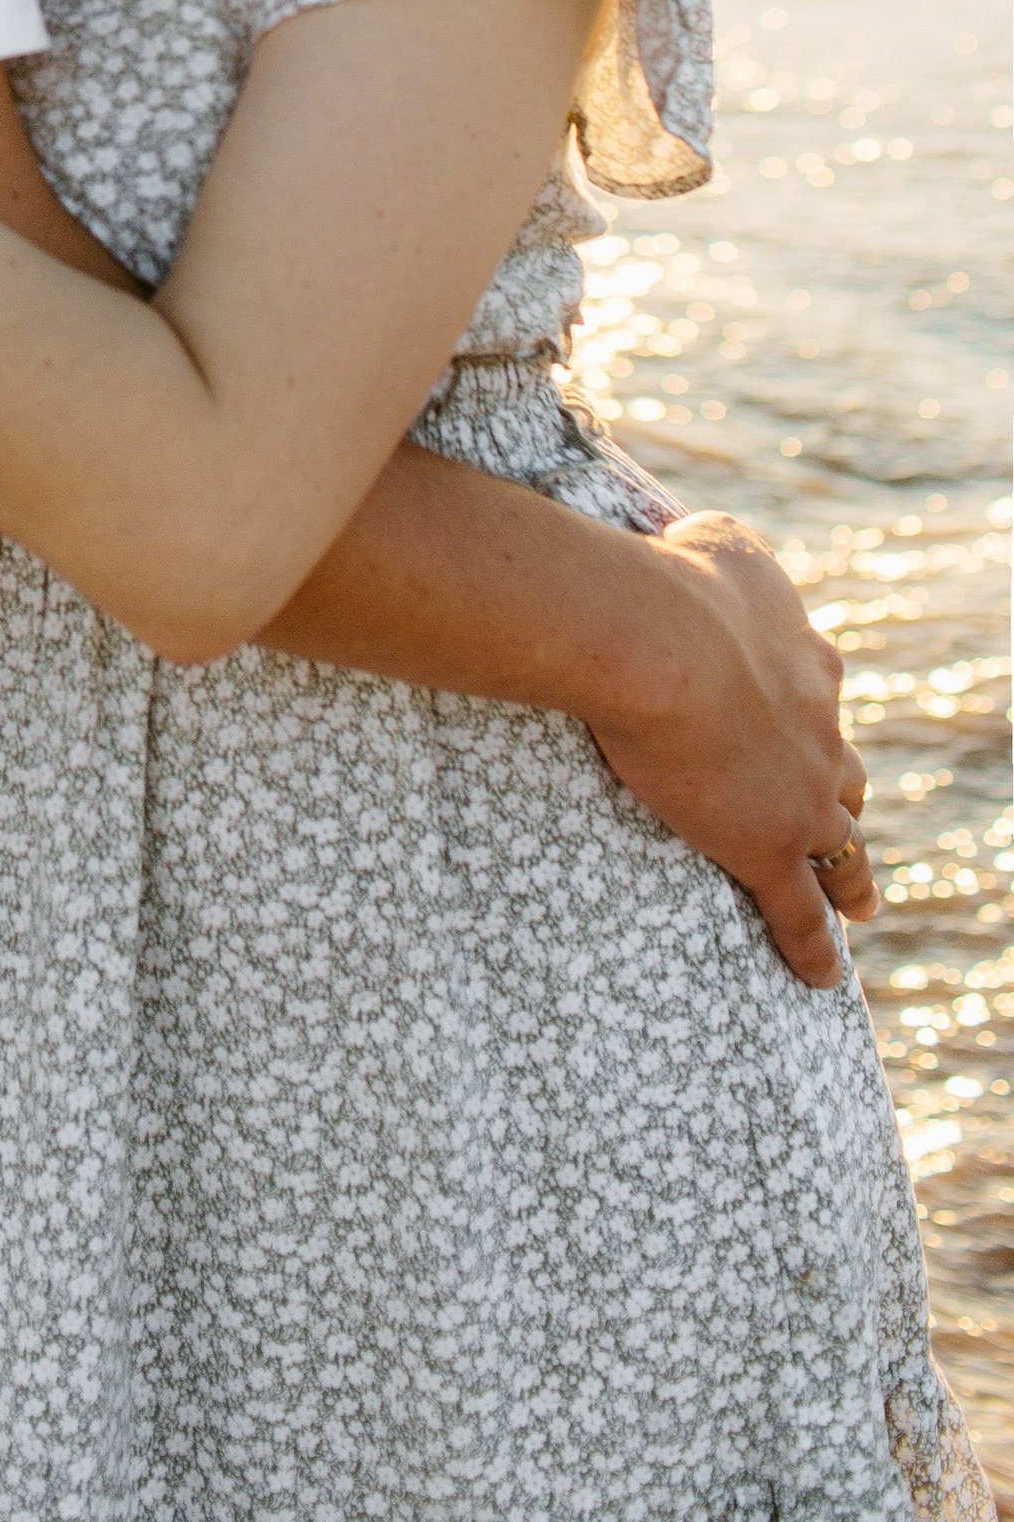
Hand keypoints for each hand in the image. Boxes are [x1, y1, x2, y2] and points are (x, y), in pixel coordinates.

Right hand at [587, 508, 875, 985]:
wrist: (660, 645)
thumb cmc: (677, 582)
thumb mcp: (718, 543)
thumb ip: (727, 554)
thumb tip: (705, 547)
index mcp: (806, 662)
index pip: (815, 691)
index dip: (804, 706)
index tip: (790, 716)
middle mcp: (821, 732)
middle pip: (844, 773)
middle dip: (843, 794)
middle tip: (841, 816)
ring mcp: (803, 798)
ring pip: (843, 849)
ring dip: (853, 876)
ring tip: (861, 901)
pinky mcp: (771, 849)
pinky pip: (801, 912)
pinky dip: (813, 946)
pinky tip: (821, 977)